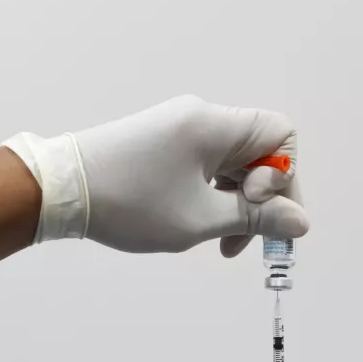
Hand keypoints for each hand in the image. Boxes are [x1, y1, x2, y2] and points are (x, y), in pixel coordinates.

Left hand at [3, 95, 304, 255]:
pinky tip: (196, 226)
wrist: (61, 190)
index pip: (282, 135)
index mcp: (214, 125)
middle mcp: (199, 118)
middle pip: (259, 152)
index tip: (254, 206)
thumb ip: (255, 220)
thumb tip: (301, 222)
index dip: (283, 176)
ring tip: (218, 243)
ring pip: (231, 164)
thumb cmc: (127, 203)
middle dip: (260, 199)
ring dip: (234, 204)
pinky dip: (211, 196)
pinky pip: (205, 166)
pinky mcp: (162, 143)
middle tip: (246, 241)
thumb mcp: (199, 220)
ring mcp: (178, 129)